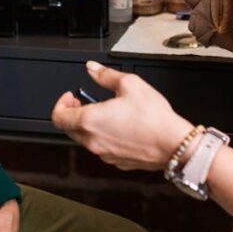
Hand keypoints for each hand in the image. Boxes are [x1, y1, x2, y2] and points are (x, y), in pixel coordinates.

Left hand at [52, 61, 193, 170]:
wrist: (174, 145)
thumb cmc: (154, 118)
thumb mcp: (130, 84)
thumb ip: (105, 76)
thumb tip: (92, 69)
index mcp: (90, 121)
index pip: (58, 117)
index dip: (60, 104)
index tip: (71, 96)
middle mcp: (93, 141)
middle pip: (69, 129)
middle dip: (73, 113)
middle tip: (84, 102)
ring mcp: (104, 154)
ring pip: (85, 139)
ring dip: (88, 125)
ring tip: (105, 112)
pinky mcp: (117, 162)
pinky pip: (102, 148)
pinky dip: (103, 136)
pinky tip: (118, 126)